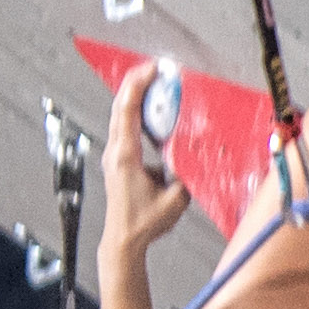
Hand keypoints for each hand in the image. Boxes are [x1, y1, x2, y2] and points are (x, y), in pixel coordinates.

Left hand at [99, 65, 190, 268]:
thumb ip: (185, 172)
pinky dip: (136, 113)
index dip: (138, 86)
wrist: (123, 240)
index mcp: (125, 156)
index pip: (127, 112)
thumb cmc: (144, 222)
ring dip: (135, 97)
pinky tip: (150, 109)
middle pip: (120, 107)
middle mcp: (115, 152)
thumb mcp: (176, 197)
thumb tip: (194, 152)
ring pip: (120, 116)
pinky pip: (125, 129)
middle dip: (136, 83)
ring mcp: (114, 156)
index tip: (152, 69)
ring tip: (153, 82)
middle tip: (154, 68)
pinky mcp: (118, 161)